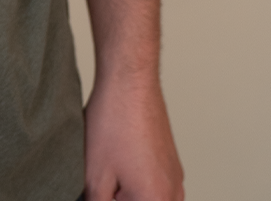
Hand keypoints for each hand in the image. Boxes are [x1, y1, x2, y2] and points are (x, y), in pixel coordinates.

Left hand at [83, 74, 183, 200]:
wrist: (129, 81)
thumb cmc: (114, 122)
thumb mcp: (94, 177)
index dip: (106, 199)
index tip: (98, 189)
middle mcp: (173, 193)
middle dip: (118, 196)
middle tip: (102, 180)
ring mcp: (175, 176)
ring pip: (147, 196)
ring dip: (126, 191)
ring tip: (108, 167)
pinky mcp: (171, 161)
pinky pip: (153, 183)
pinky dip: (135, 180)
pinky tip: (117, 158)